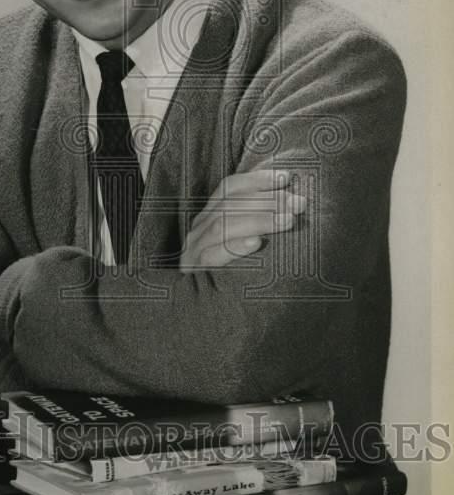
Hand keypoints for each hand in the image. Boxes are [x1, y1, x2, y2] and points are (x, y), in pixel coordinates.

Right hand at [179, 169, 305, 271]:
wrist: (205, 317)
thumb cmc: (236, 277)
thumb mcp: (244, 244)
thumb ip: (258, 225)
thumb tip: (294, 204)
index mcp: (209, 217)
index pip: (229, 188)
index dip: (257, 180)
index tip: (286, 177)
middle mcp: (198, 230)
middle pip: (230, 205)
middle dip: (267, 200)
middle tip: (299, 203)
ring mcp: (194, 251)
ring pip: (222, 226)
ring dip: (258, 220)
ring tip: (287, 220)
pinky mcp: (196, 273)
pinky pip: (211, 257)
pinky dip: (234, 247)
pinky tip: (255, 243)